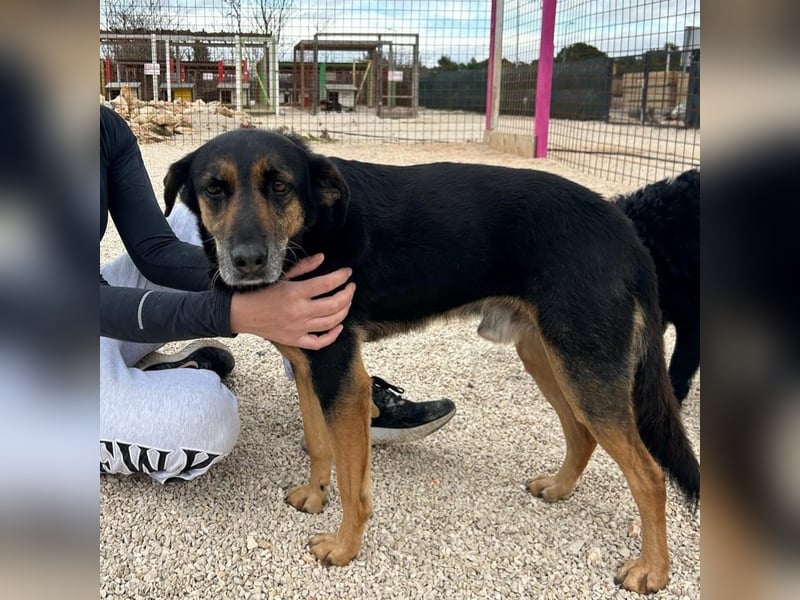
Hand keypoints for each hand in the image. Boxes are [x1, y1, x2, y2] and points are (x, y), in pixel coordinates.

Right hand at [229, 254, 354, 349]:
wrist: (241, 313)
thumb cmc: (260, 292)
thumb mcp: (281, 276)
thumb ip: (303, 267)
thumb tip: (322, 257)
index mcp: (295, 292)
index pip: (327, 284)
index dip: (341, 277)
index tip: (348, 273)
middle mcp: (299, 311)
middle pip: (334, 304)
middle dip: (348, 294)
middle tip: (351, 287)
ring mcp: (298, 328)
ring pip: (331, 322)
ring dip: (344, 311)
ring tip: (346, 302)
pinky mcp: (294, 340)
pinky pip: (319, 342)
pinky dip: (332, 336)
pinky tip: (338, 326)